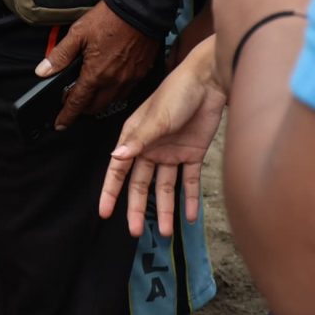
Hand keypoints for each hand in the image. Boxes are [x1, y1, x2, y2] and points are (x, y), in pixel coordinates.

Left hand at [38, 2, 161, 128]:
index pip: (77, 102)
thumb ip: (60, 55)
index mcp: (96, 73)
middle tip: (74, 103)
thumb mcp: (78, 33)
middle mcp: (114, 81)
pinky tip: (110, 83)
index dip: (67, 115)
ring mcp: (130, 78)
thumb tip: (43, 71)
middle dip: (82, 109)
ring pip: (112, 101)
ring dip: (99, 102)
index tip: (60, 124)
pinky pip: (127, 91)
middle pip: (95, 106)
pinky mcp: (141, 73)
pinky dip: (115, 92)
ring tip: (91, 93)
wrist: (141, 9)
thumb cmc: (110, 19)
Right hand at [99, 46, 227, 236]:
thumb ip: (138, 141)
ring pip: (165, 188)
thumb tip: (115, 158)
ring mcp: (172, 153)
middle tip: (136, 232)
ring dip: (165, 209)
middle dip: (137, 208)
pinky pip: (189, 181)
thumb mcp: (156, 119)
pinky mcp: (193, 154)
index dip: (110, 192)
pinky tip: (191, 216)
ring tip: (166, 232)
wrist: (209, 82)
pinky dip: (190, 199)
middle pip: (141, 184)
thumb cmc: (177, 93)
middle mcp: (151, 148)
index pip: (118, 170)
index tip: (104, 213)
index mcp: (135, 137)